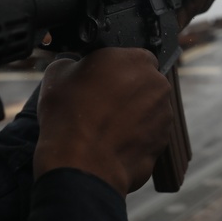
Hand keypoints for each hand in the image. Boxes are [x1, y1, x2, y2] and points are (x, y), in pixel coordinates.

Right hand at [32, 48, 173, 195]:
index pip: (133, 56)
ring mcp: (164, 115)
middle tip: (101, 104)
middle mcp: (157, 84)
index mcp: (135, 59)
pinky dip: (135, 137)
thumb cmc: (68, 116)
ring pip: (149, 109)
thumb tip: (76, 67)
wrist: (81, 163)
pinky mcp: (162, 142)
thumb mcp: (58, 72)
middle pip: (144, 83)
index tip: (101, 80)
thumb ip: (76, 63)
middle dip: (127, 91)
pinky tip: (112, 144)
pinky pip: (149, 134)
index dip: (115, 69)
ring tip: (105, 127)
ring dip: (134, 115)